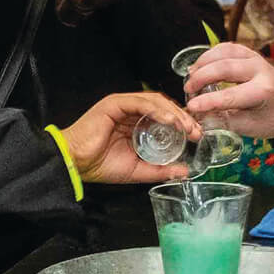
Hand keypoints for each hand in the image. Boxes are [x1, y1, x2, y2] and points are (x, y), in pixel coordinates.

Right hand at [63, 92, 199, 183]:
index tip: (197, 135)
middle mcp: (132, 112)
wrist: (75, 164)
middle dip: (183, 117)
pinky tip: (169, 120)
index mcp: (137, 124)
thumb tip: (184, 172)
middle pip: (164, 107)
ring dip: (174, 113)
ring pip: (155, 101)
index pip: (165, 117)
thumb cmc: (100, 165)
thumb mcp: (138, 170)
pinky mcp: (115, 104)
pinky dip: (157, 109)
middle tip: (196, 131)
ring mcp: (123, 105)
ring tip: (186, 126)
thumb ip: (160, 170)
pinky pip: (140, 102)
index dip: (183, 123)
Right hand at [184, 44, 273, 139]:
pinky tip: (202, 64)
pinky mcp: (251, 54)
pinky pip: (228, 47)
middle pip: (225, 68)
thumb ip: (225, 121)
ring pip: (225, 52)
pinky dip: (212, 53)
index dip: (207, 101)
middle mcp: (260, 70)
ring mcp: (256, 58)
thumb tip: (200, 119)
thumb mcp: (251, 128)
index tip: (191, 107)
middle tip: (187, 90)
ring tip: (191, 75)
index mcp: (263, 91)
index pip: (230, 95)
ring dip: (204, 62)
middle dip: (202, 78)